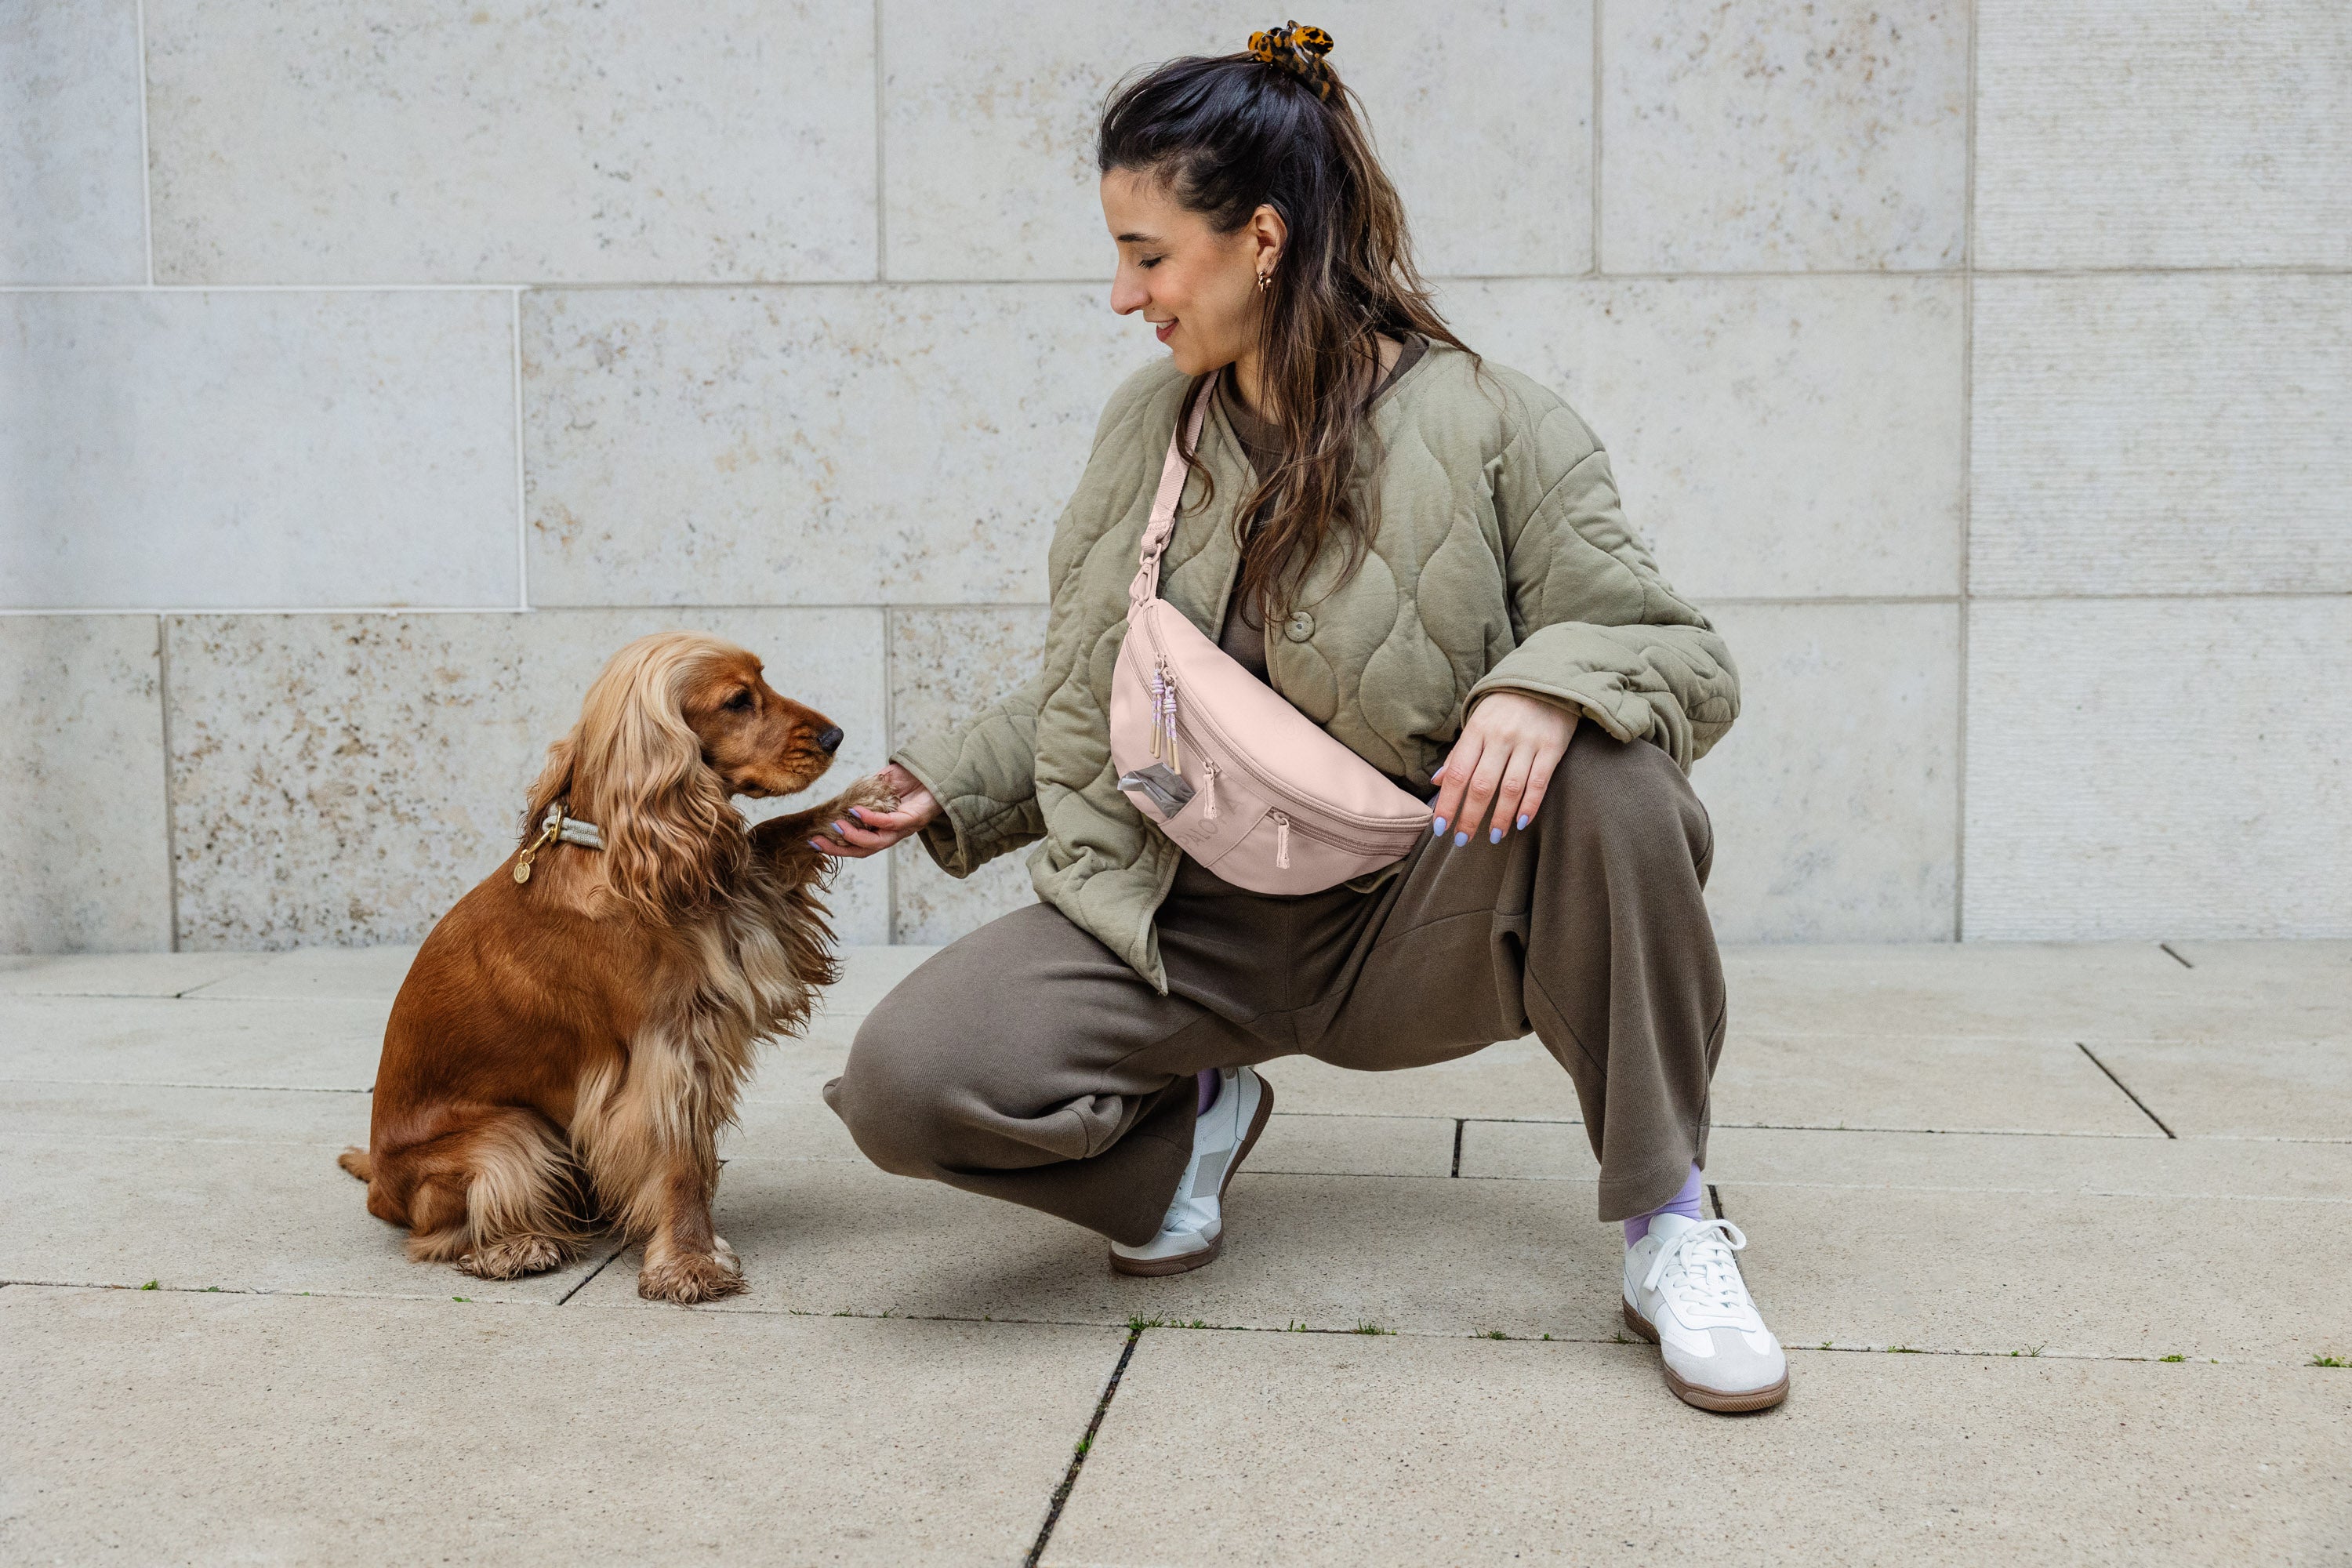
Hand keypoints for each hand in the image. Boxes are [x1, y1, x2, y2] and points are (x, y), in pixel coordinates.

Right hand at [809, 763, 938, 858]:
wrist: (938, 769)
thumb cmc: (911, 778)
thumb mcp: (880, 784)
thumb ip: (862, 793)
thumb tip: (842, 799)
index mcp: (884, 827)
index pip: (858, 844)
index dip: (837, 847)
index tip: (814, 841)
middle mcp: (893, 832)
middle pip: (864, 850)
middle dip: (838, 849)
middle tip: (816, 842)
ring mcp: (904, 827)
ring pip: (876, 842)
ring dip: (854, 836)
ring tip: (836, 826)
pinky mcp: (915, 818)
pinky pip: (890, 823)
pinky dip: (872, 819)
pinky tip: (856, 810)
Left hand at [1428, 692, 1577, 846]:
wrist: (1546, 680)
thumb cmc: (1505, 706)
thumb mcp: (1477, 721)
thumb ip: (1460, 752)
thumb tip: (1438, 782)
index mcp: (1477, 730)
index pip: (1458, 773)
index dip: (1448, 803)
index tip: (1441, 827)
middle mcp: (1500, 737)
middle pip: (1481, 785)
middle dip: (1469, 817)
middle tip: (1462, 840)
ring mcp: (1527, 742)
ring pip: (1510, 788)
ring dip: (1500, 816)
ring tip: (1493, 836)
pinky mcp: (1551, 747)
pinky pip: (1539, 782)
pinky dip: (1529, 804)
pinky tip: (1520, 822)